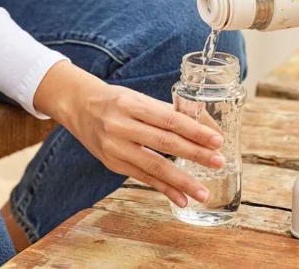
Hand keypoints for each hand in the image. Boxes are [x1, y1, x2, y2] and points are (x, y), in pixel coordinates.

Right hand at [34, 61, 224, 207]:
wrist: (79, 106)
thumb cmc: (118, 101)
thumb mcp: (141, 99)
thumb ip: (170, 112)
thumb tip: (206, 127)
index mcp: (133, 105)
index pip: (170, 119)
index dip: (195, 130)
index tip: (217, 140)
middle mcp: (122, 126)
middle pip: (164, 142)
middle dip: (194, 154)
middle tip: (218, 162)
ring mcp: (115, 148)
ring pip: (153, 166)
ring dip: (181, 181)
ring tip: (204, 192)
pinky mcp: (112, 164)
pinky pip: (142, 178)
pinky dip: (164, 189)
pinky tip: (181, 198)